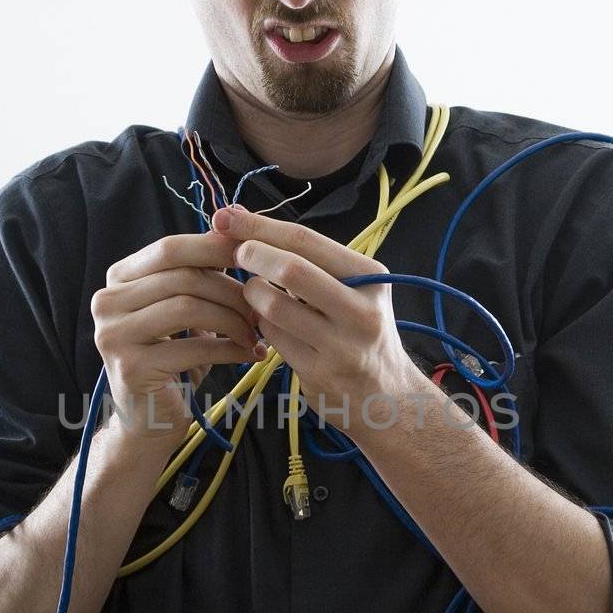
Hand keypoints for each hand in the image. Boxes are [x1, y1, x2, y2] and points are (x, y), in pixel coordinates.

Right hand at [91, 230, 265, 443]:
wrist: (148, 422)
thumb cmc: (173, 361)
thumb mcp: (182, 313)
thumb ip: (197, 277)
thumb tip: (239, 237)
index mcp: (118, 280)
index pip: (169, 249)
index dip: (213, 247)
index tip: (253, 254)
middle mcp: (106, 303)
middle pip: (182, 277)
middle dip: (230, 290)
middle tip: (261, 307)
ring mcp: (113, 336)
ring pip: (188, 307)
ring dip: (232, 319)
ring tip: (255, 333)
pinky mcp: (131, 368)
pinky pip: (194, 346)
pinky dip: (230, 348)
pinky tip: (251, 354)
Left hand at [211, 204, 418, 432]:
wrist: (386, 396)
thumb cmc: (359, 331)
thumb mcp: (355, 289)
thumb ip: (310, 259)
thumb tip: (244, 223)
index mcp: (371, 278)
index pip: (306, 240)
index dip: (260, 225)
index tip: (226, 216)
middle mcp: (361, 311)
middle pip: (291, 269)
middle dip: (252, 255)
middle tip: (235, 254)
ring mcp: (340, 346)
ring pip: (274, 306)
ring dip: (252, 294)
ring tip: (254, 292)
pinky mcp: (319, 374)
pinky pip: (272, 337)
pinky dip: (260, 324)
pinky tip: (266, 322)